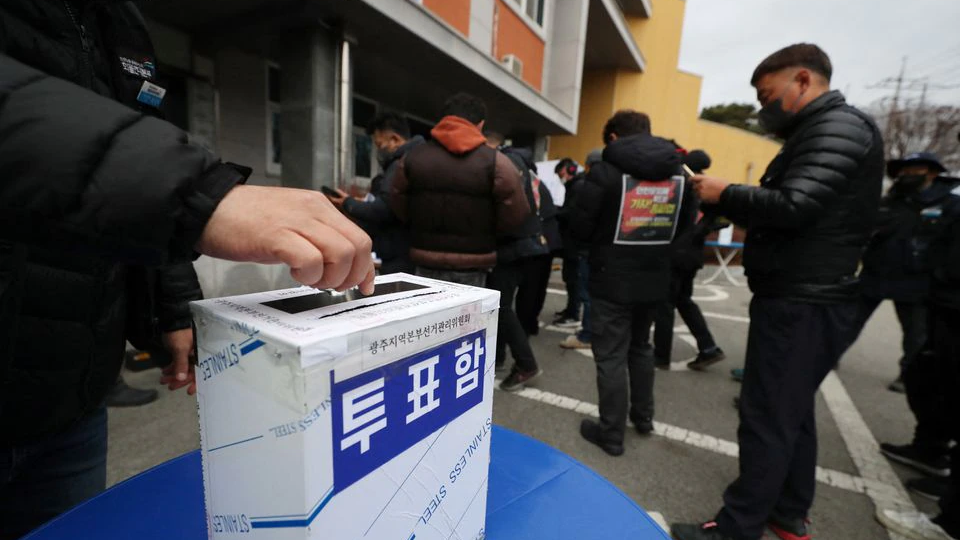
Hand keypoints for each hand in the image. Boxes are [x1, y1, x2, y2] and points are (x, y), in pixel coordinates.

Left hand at [159, 328, 195, 394]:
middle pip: (190, 372)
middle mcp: (197, 356)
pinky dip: (171, 368)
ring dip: (173, 375)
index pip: (200, 371)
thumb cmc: (179, 334)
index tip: (190, 391)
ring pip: (182, 369)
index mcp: (201, 354)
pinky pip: (178, 364)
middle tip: (170, 386)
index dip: (195, 382)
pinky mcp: (181, 353)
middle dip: (180, 380)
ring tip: (163, 380)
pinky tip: (164, 372)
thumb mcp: (180, 349)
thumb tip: (181, 378)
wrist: (170, 322)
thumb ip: (181, 363)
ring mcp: (189, 355)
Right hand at [196, 186, 374, 293]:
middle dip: (351, 275)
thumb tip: (340, 264)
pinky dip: (308, 274)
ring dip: (330, 277)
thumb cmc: (245, 219)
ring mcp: (296, 221)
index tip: (363, 285)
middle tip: (331, 286)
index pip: (360, 238)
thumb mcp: (291, 223)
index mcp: (319, 206)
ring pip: (340, 253)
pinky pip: (310, 259)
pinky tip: (294, 273)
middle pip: (357, 246)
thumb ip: (316, 238)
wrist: (205, 206)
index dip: (366, 267)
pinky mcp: (276, 236)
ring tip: (309, 279)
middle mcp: (313, 210)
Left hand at [691, 175, 730, 203]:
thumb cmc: (724, 186)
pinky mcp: (702, 198)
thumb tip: (703, 181)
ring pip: (697, 193)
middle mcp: (701, 184)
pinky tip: (709, 197)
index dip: (691, 179)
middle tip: (702, 189)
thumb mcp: (715, 179)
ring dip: (699, 193)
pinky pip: (700, 198)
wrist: (727, 193)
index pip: (694, 178)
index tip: (690, 180)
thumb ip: (707, 180)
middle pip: (694, 186)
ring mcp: (701, 192)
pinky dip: (703, 198)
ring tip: (707, 193)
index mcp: (705, 178)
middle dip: (697, 187)